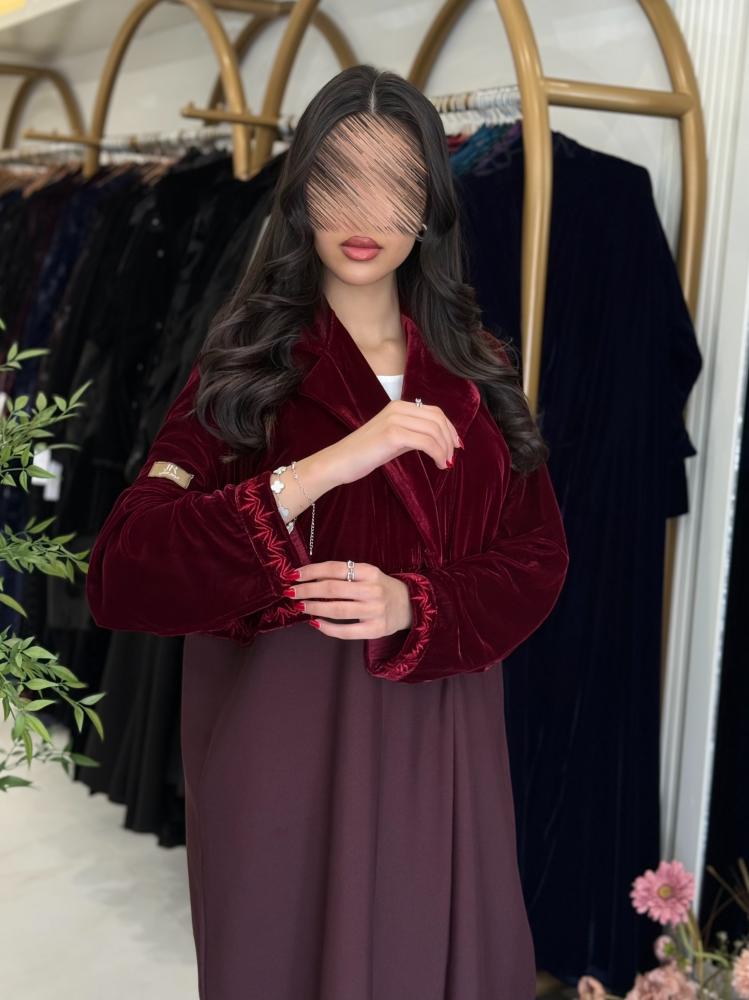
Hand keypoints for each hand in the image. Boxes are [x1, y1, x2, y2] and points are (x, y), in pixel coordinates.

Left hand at [286, 560, 412, 639]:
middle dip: (307, 590)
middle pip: (333, 589)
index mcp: (369, 572)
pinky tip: (315, 623)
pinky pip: (346, 631)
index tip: (293, 575)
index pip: (334, 569)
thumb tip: (309, 578)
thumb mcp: (367, 574)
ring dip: (314, 607)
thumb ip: (343, 575)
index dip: (311, 571)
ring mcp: (375, 611)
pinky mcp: (375, 629)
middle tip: (290, 591)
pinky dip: (327, 628)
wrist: (409, 605)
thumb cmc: (380, 588)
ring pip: (337, 610)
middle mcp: (372, 590)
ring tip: (300, 606)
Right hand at [329, 399, 463, 488]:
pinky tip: (438, 464)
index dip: (450, 429)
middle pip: (438, 419)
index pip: (435, 412)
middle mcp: (398, 408)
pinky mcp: (392, 434)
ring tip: (444, 464)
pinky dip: (437, 454)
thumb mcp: (393, 438)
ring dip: (445, 449)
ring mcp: (394, 420)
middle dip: (450, 440)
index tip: (455, 446)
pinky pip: (426, 442)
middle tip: (451, 458)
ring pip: (434, 431)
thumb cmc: (364, 453)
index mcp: (399, 406)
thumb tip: (439, 441)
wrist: (340, 461)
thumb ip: (413, 434)